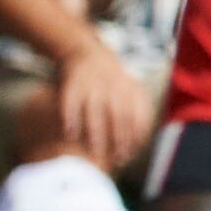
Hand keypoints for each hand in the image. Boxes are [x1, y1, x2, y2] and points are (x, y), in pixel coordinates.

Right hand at [54, 50, 152, 167]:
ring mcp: (91, 83)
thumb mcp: (128, 87)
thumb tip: (139, 142)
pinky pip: (70, 105)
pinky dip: (70, 121)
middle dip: (118, 139)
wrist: (83, 50)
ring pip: (95, 112)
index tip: (130, 154)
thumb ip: (136, 110)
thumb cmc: (109, 80)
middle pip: (118, 115)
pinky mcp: (70, 84)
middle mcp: (112, 84)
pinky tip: (71, 136)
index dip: (135, 136)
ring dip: (96, 135)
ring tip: (95, 154)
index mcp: (129, 86)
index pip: (137, 113)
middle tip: (116, 159)